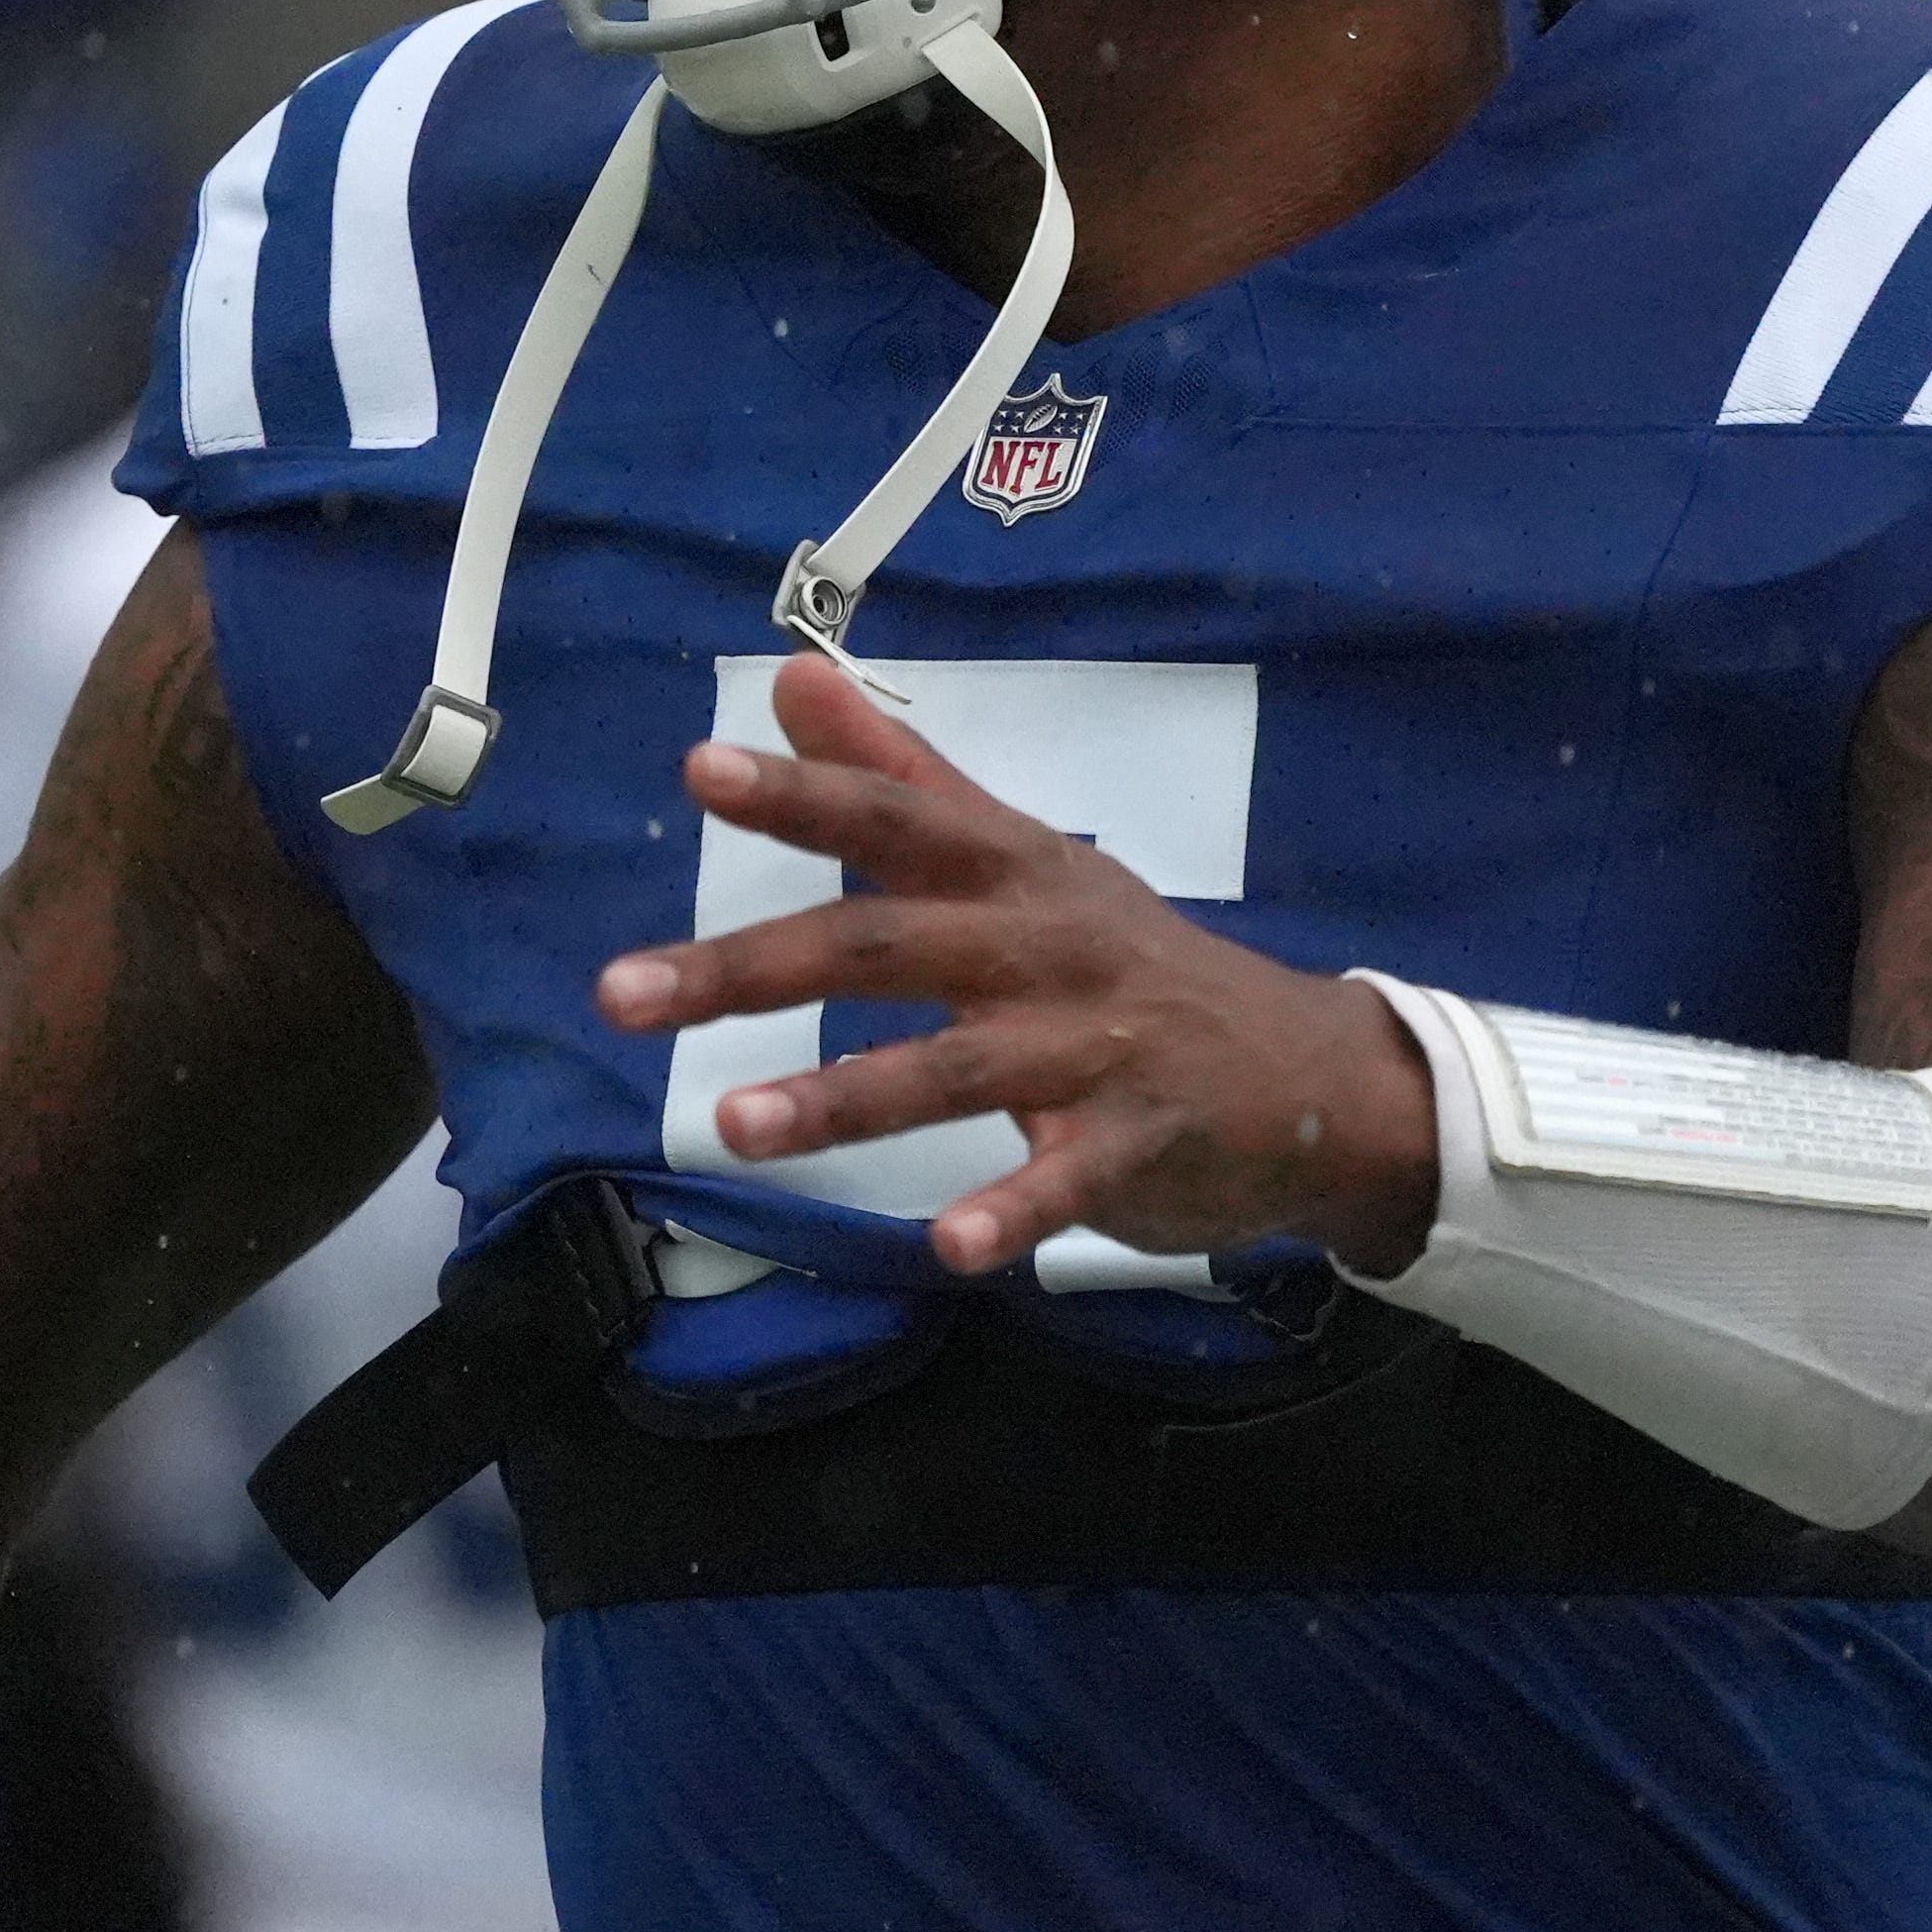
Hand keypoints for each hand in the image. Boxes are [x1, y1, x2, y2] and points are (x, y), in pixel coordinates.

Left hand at [596, 654, 1435, 1277]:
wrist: (1309, 1073)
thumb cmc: (1132, 964)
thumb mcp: (1027, 860)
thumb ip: (903, 781)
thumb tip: (794, 684)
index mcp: (1014, 872)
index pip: (896, 818)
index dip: (803, 796)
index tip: (701, 772)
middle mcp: (1045, 946)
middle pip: (888, 944)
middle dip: (752, 967)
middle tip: (623, 994)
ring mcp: (1096, 1046)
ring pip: (958, 1068)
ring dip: (843, 1096)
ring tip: (733, 1128)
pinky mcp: (1138, 1142)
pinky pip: (1069, 1179)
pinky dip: (1013, 1211)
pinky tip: (949, 1248)